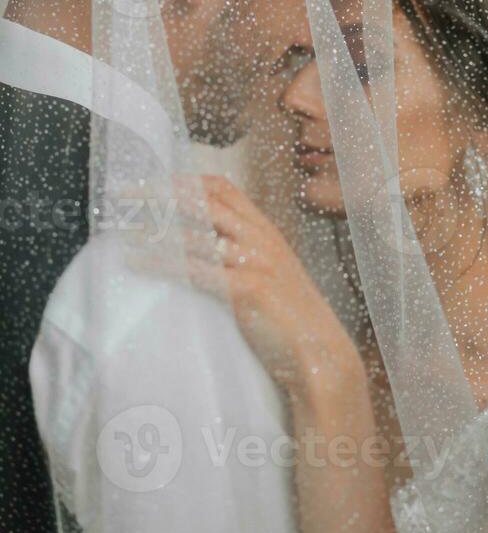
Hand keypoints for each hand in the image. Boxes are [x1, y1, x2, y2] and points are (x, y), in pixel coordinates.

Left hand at [135, 175, 364, 405]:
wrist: (319, 351)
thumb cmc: (291, 317)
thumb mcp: (271, 272)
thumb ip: (245, 254)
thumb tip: (205, 245)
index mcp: (266, 230)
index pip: (223, 189)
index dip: (184, 180)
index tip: (153, 183)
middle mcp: (261, 239)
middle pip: (203, 201)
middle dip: (160, 194)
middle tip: (125, 195)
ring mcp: (255, 262)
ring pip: (195, 234)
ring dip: (154, 229)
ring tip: (122, 231)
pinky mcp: (247, 289)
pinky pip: (195, 270)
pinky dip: (161, 263)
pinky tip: (136, 263)